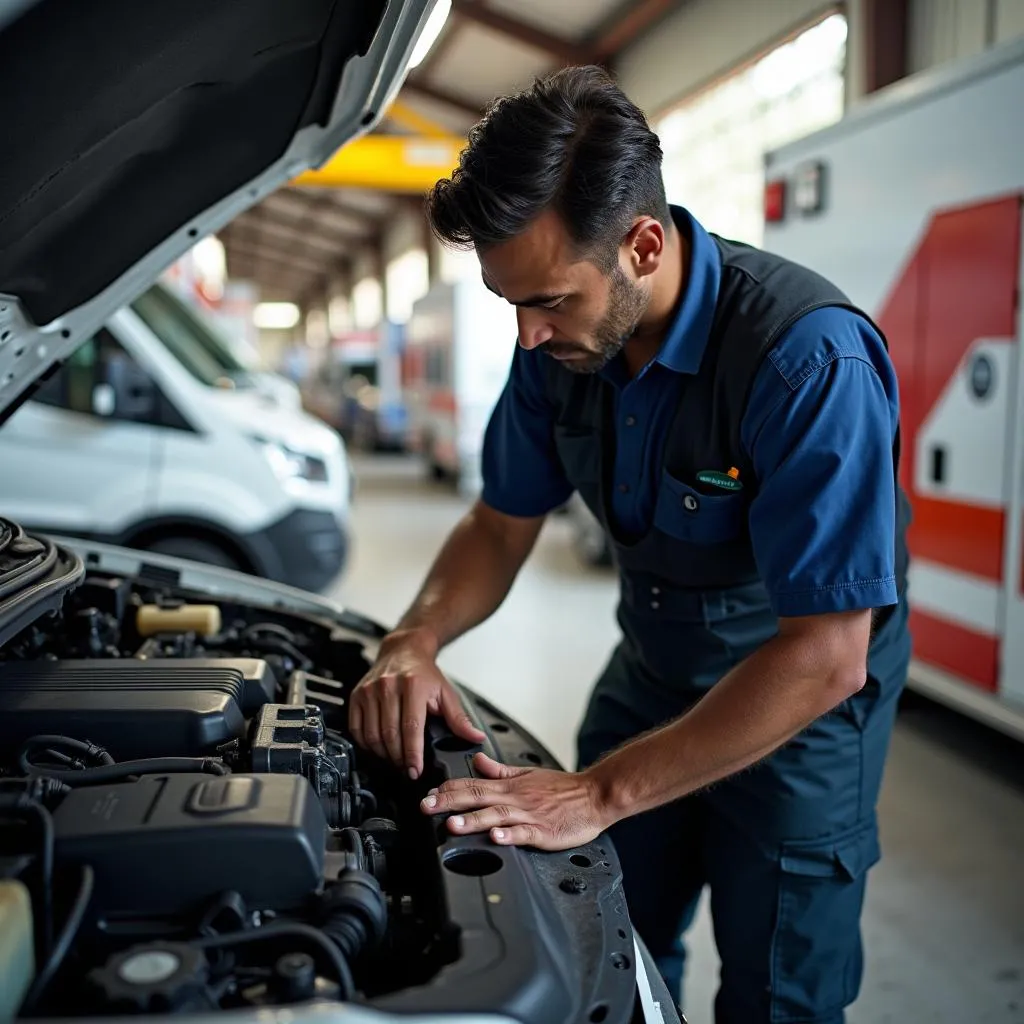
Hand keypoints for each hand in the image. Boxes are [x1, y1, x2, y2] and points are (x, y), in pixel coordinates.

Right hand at [348, 629, 485, 779]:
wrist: (403, 650)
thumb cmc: (424, 673)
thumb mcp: (446, 693)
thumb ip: (459, 719)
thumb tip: (476, 738)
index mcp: (414, 685)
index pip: (411, 728)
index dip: (412, 754)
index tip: (415, 771)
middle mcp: (388, 687)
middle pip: (390, 735)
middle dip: (399, 759)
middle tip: (407, 769)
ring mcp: (370, 691)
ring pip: (372, 735)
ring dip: (383, 755)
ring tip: (395, 760)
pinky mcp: (357, 695)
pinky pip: (356, 729)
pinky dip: (366, 745)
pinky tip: (379, 748)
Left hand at [420, 752, 614, 850]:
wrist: (594, 795)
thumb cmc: (563, 788)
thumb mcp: (528, 773)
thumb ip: (500, 771)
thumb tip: (477, 761)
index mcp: (510, 786)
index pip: (473, 784)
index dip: (449, 789)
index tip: (428, 794)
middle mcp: (516, 799)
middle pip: (477, 798)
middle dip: (449, 803)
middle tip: (426, 807)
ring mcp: (529, 816)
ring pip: (496, 816)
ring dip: (473, 820)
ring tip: (453, 825)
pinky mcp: (544, 832)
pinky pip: (524, 834)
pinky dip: (509, 835)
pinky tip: (496, 838)